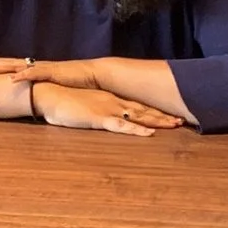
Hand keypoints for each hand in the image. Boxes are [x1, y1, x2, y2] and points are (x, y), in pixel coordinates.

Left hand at [0, 54, 100, 89]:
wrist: (92, 75)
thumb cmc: (69, 81)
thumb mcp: (46, 85)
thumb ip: (33, 87)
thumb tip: (21, 94)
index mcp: (29, 68)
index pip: (4, 64)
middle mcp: (31, 65)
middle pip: (3, 61)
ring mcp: (40, 68)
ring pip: (14, 66)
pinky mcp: (51, 72)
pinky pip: (34, 74)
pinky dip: (22, 76)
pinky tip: (11, 78)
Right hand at [33, 82, 180, 135]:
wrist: (48, 94)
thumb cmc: (62, 101)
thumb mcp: (82, 106)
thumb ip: (94, 110)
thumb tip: (100, 117)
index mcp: (110, 99)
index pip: (136, 106)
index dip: (153, 111)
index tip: (168, 115)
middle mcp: (113, 102)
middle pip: (143, 110)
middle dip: (162, 116)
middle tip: (180, 120)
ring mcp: (108, 109)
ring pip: (138, 117)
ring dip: (156, 121)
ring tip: (174, 124)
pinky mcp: (99, 118)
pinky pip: (121, 126)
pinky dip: (136, 130)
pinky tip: (149, 133)